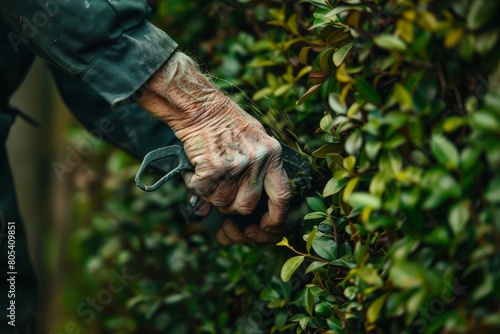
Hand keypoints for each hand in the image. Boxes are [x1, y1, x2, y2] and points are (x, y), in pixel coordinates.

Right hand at [137, 51, 291, 239]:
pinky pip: (203, 191)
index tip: (266, 226)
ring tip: (207, 173)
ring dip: (212, 194)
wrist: (201, 106)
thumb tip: (238, 204)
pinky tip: (196, 170)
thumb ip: (253, 172)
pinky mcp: (213, 167)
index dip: (276, 218)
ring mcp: (236, 165)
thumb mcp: (252, 141)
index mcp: (273, 154)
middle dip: (231, 205)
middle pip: (246, 205)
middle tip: (221, 189)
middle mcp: (258, 161)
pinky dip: (195, 185)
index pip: (282, 196)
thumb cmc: (226, 122)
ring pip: (223, 201)